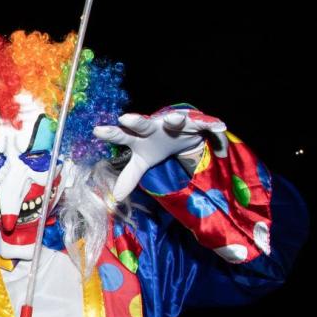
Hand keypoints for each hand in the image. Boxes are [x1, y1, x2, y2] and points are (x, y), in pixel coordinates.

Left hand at [94, 107, 226, 202]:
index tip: (96, 131)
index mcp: (139, 136)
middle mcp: (155, 126)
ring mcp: (176, 122)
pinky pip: (205, 123)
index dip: (111, 133)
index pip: (122, 135)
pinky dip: (212, 125)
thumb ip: (130, 176)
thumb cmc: (158, 143)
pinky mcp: (198, 122)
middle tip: (124, 118)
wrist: (184, 130)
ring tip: (173, 119)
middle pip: (143, 124)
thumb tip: (115, 197)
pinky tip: (219, 127)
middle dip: (135, 121)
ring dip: (175, 119)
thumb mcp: (144, 161)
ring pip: (175, 120)